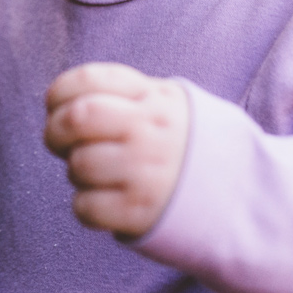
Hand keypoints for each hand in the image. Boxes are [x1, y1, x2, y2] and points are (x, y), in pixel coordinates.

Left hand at [43, 63, 189, 239]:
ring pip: (78, 166)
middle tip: (61, 144)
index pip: (88, 80)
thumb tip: (60, 102)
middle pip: (78, 118)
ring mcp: (146, 172)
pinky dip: (86, 207)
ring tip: (98, 175)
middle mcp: (150, 131)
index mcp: (153, 97)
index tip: (58, 107)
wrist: (237, 195)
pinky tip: (106, 201)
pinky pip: (85, 207)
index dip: (60, 94)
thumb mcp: (166, 104)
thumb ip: (121, 95)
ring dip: (77, 173)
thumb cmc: (181, 146)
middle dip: (55, 131)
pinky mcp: (140, 212)